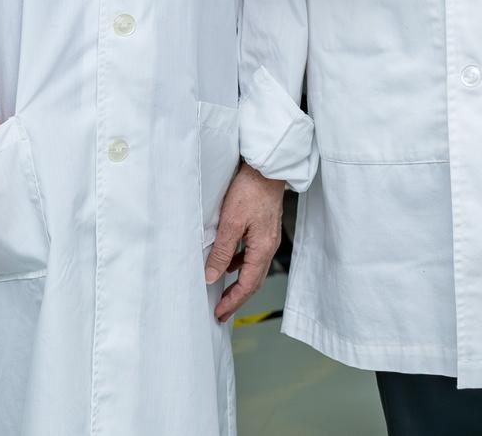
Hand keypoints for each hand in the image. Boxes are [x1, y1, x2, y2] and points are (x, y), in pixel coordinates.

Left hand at [207, 163, 286, 320]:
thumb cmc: (250, 190)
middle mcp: (269, 245)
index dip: (233, 302)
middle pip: (254, 281)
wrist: (266, 168)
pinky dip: (241, 266)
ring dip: (240, 284)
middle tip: (222, 312)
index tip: (219, 314)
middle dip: (238, 299)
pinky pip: (253, 255)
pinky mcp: (264, 228)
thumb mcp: (231, 222)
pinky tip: (230, 263)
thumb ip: (222, 252)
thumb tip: (212, 277)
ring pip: (254, 269)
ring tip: (224, 293)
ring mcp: (268, 237)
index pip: (248, 285)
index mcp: (263, 248)